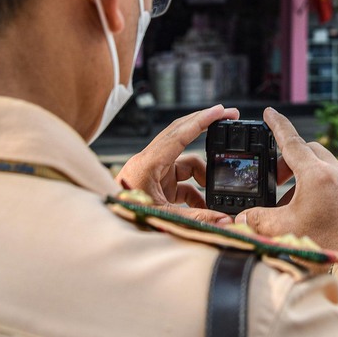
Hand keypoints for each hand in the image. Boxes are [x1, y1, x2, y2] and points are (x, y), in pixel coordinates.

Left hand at [116, 104, 239, 223]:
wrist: (108, 225)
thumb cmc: (125, 216)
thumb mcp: (163, 216)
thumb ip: (195, 218)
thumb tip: (223, 219)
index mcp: (149, 163)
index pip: (180, 133)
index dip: (202, 120)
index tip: (221, 110)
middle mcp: (151, 161)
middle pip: (183, 134)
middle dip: (207, 127)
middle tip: (229, 118)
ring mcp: (154, 171)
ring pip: (186, 163)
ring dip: (203, 177)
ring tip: (215, 193)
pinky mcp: (156, 182)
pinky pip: (182, 181)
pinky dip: (195, 192)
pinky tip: (203, 206)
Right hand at [235, 107, 337, 252]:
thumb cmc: (324, 244)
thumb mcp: (283, 230)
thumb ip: (257, 219)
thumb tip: (240, 218)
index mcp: (317, 174)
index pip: (292, 141)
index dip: (277, 125)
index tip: (269, 112)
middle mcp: (335, 172)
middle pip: (306, 150)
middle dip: (286, 159)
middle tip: (272, 177)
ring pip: (319, 163)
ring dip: (299, 173)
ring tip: (284, 198)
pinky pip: (328, 177)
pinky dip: (312, 183)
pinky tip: (302, 209)